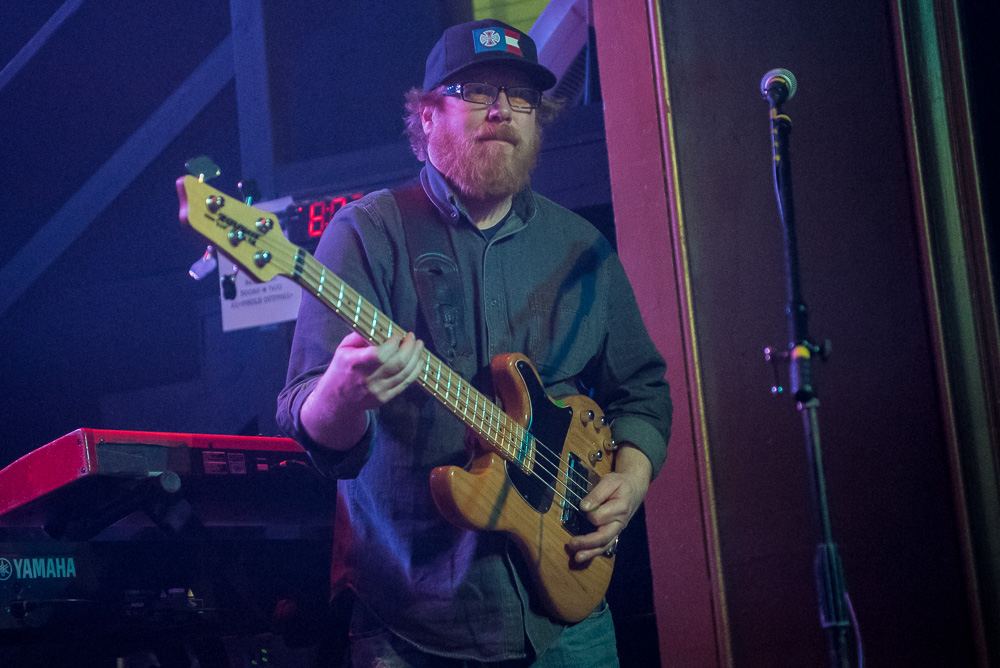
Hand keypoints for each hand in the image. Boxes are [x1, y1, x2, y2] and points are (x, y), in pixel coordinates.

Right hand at [301, 331, 424, 449]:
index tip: (397, 335)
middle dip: (409, 348)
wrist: (336, 400)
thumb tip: (379, 326)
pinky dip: (415, 371)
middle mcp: (367, 379)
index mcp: (355, 363)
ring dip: (416, 357)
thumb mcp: (343, 349)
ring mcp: (377, 391)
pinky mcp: (384, 398)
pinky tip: (419, 360)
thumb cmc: (341, 369)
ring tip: (418, 346)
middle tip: (412, 337)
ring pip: (405, 373)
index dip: (393, 344)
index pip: (380, 354)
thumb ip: (360, 336)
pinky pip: (405, 384)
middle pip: (397, 363)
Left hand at [567, 445, 651, 562]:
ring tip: (577, 557)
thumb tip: (584, 507)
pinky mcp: (614, 533)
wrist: (634, 489)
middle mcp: (620, 522)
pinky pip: (605, 545)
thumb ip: (597, 494)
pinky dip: (594, 552)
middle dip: (587, 542)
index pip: (600, 516)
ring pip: (605, 545)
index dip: (589, 512)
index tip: (584, 506)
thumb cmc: (621, 484)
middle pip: (604, 536)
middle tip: (571, 543)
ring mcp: (618, 529)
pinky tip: (583, 556)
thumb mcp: (610, 481)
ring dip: (590, 552)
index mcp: (621, 507)